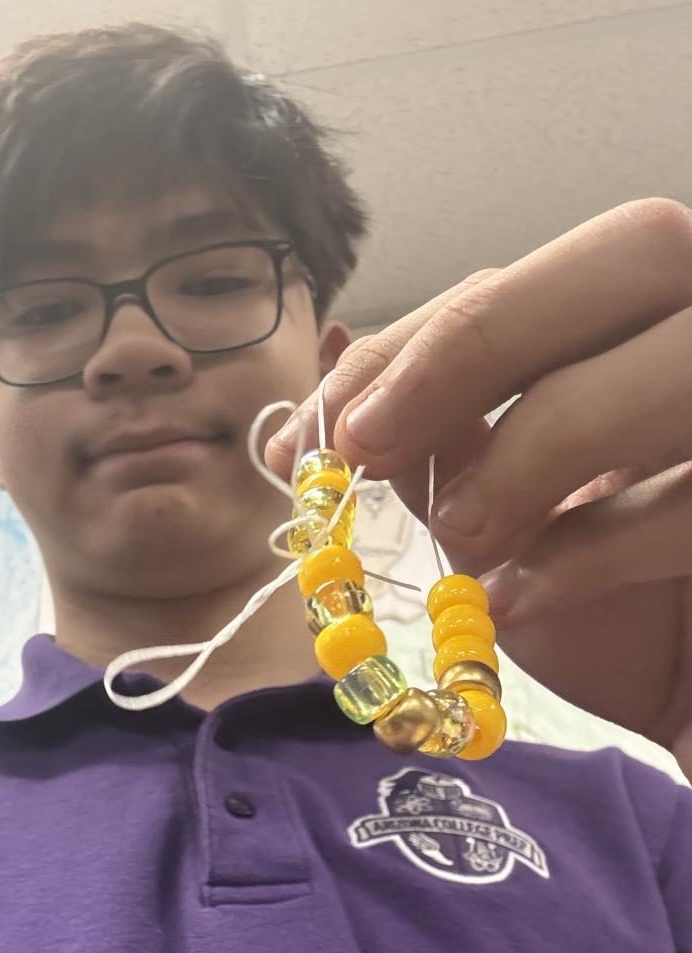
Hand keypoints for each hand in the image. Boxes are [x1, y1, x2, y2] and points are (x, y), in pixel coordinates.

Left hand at [265, 199, 691, 776]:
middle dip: (477, 344)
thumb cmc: (591, 606)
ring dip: (539, 442)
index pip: (532, 279)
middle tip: (367, 443)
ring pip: (685, 361)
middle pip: (637, 250)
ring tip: (460, 534)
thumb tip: (306, 411)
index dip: (422, 337)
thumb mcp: (492, 522)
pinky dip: (597, 548)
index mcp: (637, 330)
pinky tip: (516, 600)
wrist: (681, 694)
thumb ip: (424, 453)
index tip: (330, 427)